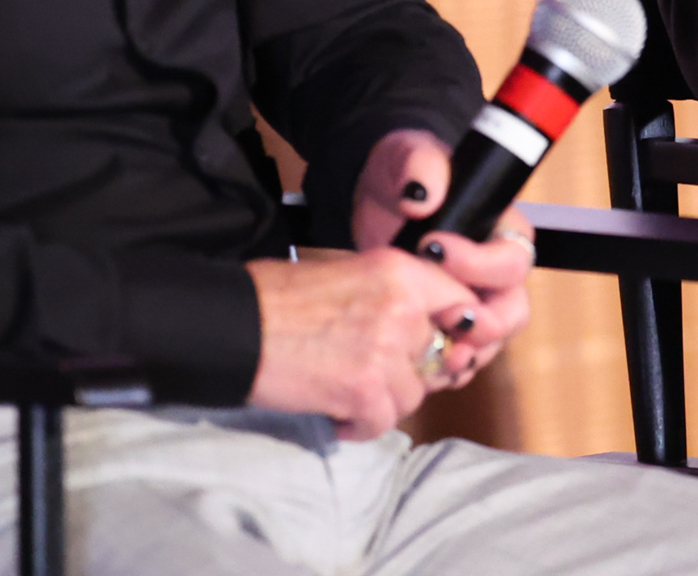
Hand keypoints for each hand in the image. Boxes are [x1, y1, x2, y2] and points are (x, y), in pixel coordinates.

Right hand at [245, 248, 481, 438]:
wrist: (234, 324)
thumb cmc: (279, 296)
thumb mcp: (349, 271)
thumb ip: (395, 293)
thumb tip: (431, 325)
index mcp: (402, 271)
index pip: (463, 305)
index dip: (453, 333)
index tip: (434, 349)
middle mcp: (403, 306)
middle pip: (438, 355)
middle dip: (411, 372)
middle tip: (378, 377)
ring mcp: (385, 349)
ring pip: (414, 394)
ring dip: (384, 401)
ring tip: (349, 394)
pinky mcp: (363, 389)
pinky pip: (383, 422)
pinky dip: (360, 427)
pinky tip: (336, 415)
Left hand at [351, 128, 534, 387]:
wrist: (376, 201)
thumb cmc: (404, 172)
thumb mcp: (409, 156)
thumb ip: (420, 165)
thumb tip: (423, 194)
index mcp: (502, 230)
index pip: (510, 258)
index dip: (477, 263)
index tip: (432, 249)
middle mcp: (497, 271)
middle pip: (512, 311)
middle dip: (483, 324)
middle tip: (448, 321)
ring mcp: (475, 299)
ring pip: (490, 340)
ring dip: (467, 353)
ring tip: (437, 357)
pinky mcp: (448, 320)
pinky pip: (462, 354)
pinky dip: (447, 365)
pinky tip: (424, 366)